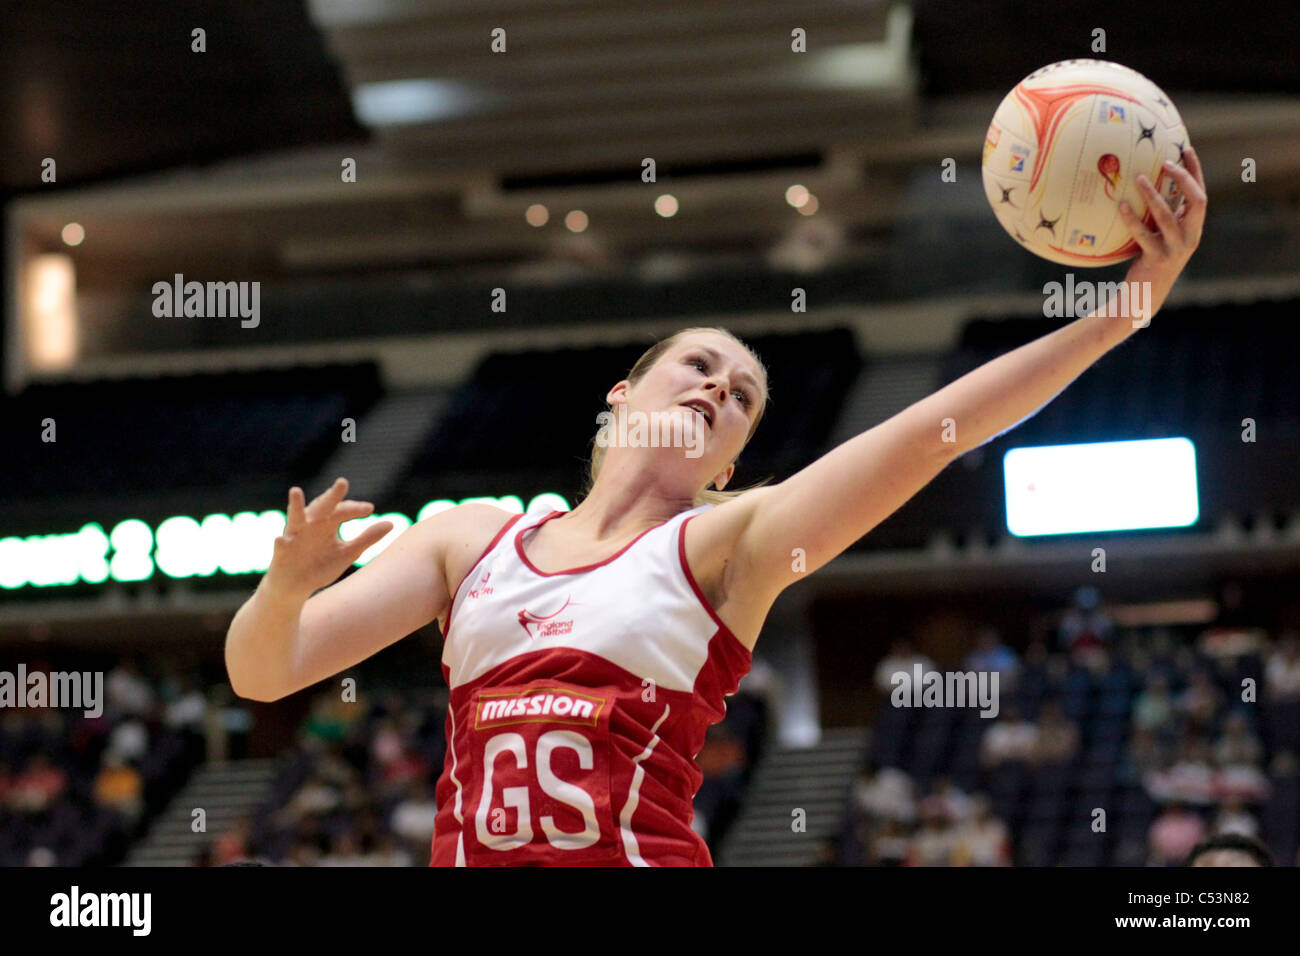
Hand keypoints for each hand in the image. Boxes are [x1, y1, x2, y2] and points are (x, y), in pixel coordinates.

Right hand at [265, 477, 393, 600]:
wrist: (295, 587)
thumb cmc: (320, 565)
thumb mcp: (348, 552)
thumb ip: (367, 538)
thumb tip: (391, 524)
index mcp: (327, 523)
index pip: (343, 510)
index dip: (355, 509)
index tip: (370, 509)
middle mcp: (310, 525)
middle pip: (322, 506)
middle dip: (332, 495)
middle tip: (343, 482)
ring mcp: (294, 536)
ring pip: (295, 517)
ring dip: (295, 505)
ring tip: (295, 492)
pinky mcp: (282, 552)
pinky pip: (280, 545)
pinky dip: (281, 541)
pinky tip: (281, 538)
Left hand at [1118, 144, 1207, 319]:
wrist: (1145, 295)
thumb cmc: (1149, 261)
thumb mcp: (1161, 235)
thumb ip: (1161, 215)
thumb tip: (1146, 183)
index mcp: (1193, 228)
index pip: (1201, 193)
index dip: (1196, 171)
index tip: (1187, 149)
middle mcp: (1190, 236)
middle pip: (1197, 200)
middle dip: (1184, 178)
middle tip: (1166, 163)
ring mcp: (1176, 248)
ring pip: (1168, 215)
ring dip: (1153, 194)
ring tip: (1138, 178)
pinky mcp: (1157, 258)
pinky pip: (1143, 233)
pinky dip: (1131, 218)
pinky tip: (1120, 205)